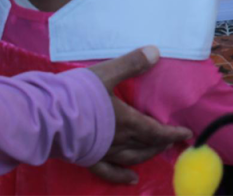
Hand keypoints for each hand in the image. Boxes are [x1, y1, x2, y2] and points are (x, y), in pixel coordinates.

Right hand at [86, 46, 192, 184]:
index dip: (172, 133)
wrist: (44, 118)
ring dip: (147, 155)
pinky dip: (122, 176)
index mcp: (127, 121)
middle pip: (147, 145)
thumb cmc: (77, 95)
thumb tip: (156, 52)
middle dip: (163, 143)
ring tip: (157, 152)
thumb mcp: (107, 74)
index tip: (187, 134)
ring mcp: (103, 152)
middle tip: (175, 141)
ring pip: (132, 157)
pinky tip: (132, 180)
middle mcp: (119, 140)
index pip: (156, 131)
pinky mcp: (86, 159)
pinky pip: (108, 172)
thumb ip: (132, 63)